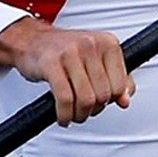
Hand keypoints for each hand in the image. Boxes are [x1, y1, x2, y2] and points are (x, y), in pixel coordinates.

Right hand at [0, 16, 133, 125]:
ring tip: (73, 115)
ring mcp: (70, 53)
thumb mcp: (97, 60)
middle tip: (84, 110)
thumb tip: (125, 100)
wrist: (32, 40)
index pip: (120, 85)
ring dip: (80, 114)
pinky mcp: (51, 63)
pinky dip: (65, 114)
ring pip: (86, 99)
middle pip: (103, 94)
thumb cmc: (65, 51)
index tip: (101, 103)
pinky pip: (65, 99)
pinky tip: (63, 116)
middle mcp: (91, 44)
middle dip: (94, 109)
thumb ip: (117, 79)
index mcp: (107, 43)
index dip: (111, 100)